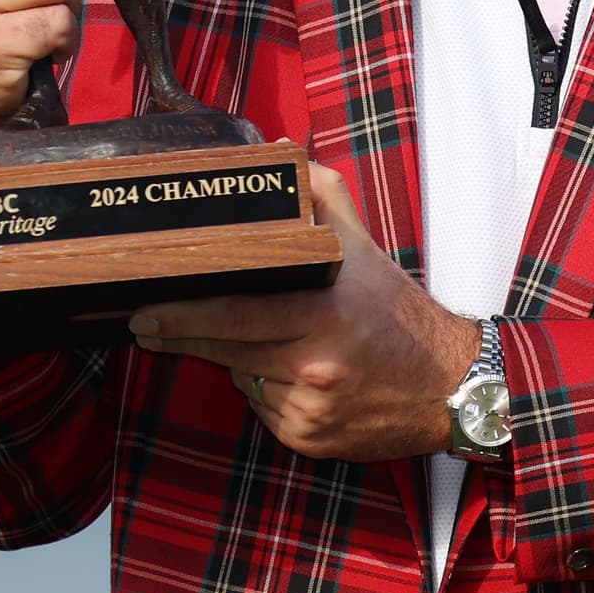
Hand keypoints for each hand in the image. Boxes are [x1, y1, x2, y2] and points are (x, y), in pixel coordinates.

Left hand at [129, 167, 476, 460]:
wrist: (450, 386)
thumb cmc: (399, 314)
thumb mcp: (365, 248)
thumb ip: (321, 195)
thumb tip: (280, 153)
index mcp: (324, 311)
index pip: (234, 313)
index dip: (181, 314)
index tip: (143, 308)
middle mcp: (315, 363)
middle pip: (224, 349)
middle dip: (179, 336)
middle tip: (145, 325)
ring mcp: (310, 406)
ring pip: (242, 379)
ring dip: (236, 361)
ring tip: (262, 342)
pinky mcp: (309, 439)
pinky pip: (262, 410)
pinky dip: (264, 392)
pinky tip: (291, 376)